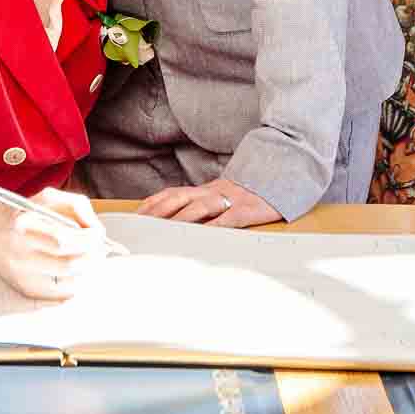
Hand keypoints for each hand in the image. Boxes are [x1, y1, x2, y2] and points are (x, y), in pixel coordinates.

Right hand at [0, 187, 113, 300]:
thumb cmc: (29, 215)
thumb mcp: (49, 198)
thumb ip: (77, 205)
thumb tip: (97, 230)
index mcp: (24, 224)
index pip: (63, 239)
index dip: (88, 239)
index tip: (99, 235)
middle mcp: (19, 251)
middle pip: (68, 263)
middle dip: (92, 257)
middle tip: (100, 251)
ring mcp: (21, 274)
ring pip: (68, 283)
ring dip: (88, 272)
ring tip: (92, 260)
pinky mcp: (26, 289)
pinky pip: (61, 295)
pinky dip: (77, 284)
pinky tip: (79, 272)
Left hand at [136, 178, 280, 227]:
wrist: (280, 176)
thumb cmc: (247, 194)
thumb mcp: (220, 197)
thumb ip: (200, 207)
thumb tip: (176, 225)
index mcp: (204, 189)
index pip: (171, 194)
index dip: (152, 204)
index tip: (134, 218)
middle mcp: (212, 192)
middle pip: (179, 199)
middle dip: (158, 213)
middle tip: (140, 228)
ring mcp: (230, 200)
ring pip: (200, 207)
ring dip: (180, 220)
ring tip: (164, 234)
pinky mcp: (248, 210)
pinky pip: (229, 219)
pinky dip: (215, 228)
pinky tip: (204, 238)